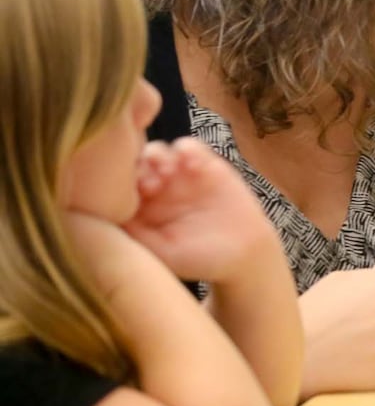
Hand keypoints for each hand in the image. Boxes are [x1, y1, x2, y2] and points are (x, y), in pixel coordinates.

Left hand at [123, 138, 280, 285]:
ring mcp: (180, 174)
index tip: (125, 196)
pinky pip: (190, 146)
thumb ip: (134, 235)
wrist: (243, 253)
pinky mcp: (206, 164)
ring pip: (157, 150)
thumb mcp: (161, 254)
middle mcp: (156, 187)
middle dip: (137, 167)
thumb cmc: (198, 259)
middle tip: (150, 184)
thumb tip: (101, 217)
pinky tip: (193, 167)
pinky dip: (187, 149)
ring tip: (170, 173)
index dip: (116, 184)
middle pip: (133, 162)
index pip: (117, 186)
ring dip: (158, 156)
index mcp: (139, 208)